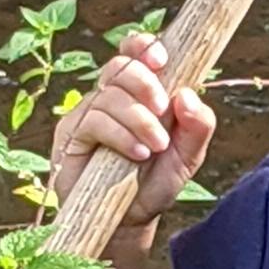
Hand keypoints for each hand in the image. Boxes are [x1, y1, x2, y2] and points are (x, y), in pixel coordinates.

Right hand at [53, 31, 214, 228]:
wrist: (129, 221)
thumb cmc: (156, 183)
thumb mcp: (187, 157)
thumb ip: (197, 127)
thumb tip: (188, 95)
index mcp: (139, 93)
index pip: (134, 53)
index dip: (143, 46)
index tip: (161, 58)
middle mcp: (111, 97)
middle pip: (120, 66)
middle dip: (144, 82)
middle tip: (163, 110)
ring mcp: (88, 114)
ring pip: (108, 94)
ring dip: (138, 118)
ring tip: (155, 147)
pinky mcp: (71, 135)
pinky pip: (93, 120)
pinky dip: (120, 134)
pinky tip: (136, 153)